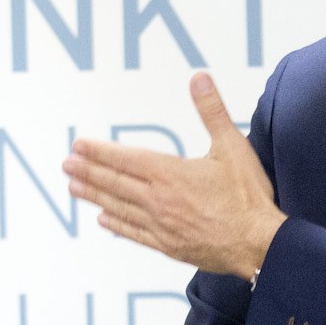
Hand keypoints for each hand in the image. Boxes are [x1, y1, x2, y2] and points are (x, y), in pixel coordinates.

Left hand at [64, 73, 286, 278]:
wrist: (259, 245)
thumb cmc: (248, 197)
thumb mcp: (232, 146)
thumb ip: (212, 111)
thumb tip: (199, 79)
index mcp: (170, 174)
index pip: (125, 159)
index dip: (99, 152)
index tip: (77, 146)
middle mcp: (158, 200)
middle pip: (114, 183)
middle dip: (88, 172)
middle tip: (66, 164)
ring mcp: (161, 225)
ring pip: (118, 207)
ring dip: (94, 195)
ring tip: (74, 187)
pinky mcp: (168, 245)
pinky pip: (134, 233)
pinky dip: (116, 224)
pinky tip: (103, 219)